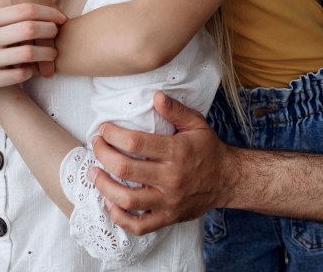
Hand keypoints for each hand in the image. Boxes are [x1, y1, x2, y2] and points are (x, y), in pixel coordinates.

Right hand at [0, 0, 58, 77]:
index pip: (24, 10)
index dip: (48, 12)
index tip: (61, 17)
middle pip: (29, 29)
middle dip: (50, 30)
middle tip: (58, 33)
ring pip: (28, 53)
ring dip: (47, 53)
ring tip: (52, 53)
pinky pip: (20, 74)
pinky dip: (32, 71)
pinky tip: (35, 69)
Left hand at [89, 92, 235, 234]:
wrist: (228, 179)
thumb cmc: (208, 149)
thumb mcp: (196, 124)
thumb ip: (175, 110)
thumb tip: (155, 96)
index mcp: (176, 151)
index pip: (136, 142)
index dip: (114, 135)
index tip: (104, 129)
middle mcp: (171, 177)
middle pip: (125, 169)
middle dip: (103, 155)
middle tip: (96, 146)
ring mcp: (168, 201)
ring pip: (127, 200)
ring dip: (104, 187)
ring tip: (94, 174)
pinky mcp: (168, 218)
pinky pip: (139, 226)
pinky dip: (120, 217)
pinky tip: (111, 203)